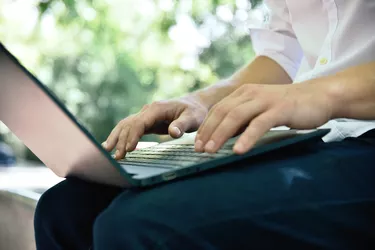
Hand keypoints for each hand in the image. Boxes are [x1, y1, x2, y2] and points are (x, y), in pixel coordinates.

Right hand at [102, 95, 207, 159]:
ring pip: (126, 125)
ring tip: (107, 151)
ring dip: (117, 137)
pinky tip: (111, 145)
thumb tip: (172, 132)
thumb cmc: (195, 112)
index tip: (129, 149)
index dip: (133, 136)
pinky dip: (120, 136)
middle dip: (122, 140)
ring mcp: (146, 115)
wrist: (195, 105)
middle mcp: (148, 110)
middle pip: (130, 125)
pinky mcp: (146, 121)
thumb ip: (182, 125)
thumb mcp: (193, 118)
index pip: (140, 122)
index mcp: (157, 109)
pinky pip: (130, 128)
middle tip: (118, 157)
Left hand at [195, 82, 332, 153]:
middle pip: (222, 113)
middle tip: (198, 150)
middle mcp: (250, 94)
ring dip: (220, 135)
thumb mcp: (260, 110)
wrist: (318, 96)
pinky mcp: (279, 109)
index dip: (205, 127)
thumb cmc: (286, 107)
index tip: (196, 144)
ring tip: (210, 151)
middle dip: (208, 132)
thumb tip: (223, 137)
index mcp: (243, 93)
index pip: (218, 110)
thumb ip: (243, 119)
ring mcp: (265, 100)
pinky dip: (247, 138)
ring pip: (236, 117)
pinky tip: (238, 150)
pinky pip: (259, 124)